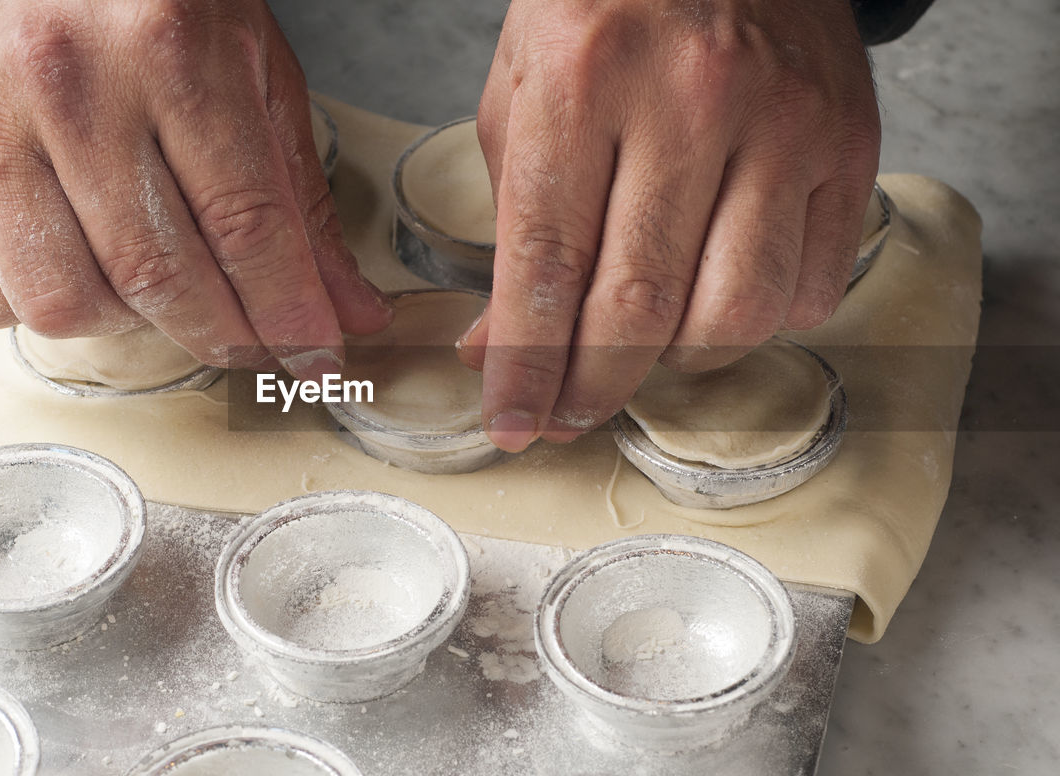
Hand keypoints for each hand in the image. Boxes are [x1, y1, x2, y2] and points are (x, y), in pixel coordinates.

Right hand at [0, 0, 391, 375]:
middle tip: (252, 344)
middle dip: (223, 336)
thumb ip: (299, 199)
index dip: (288, 312)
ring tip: (156, 288)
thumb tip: (348, 311)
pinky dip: (42, 309)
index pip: (246, 224)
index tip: (314, 358)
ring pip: (63, 302)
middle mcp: (69, 87)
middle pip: (158, 277)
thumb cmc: (149, 3)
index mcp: (170, 51)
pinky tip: (78, 267)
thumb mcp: (252, 73)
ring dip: (128, 325)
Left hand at [459, 0, 879, 450]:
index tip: (512, 424)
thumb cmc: (604, 9)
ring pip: (733, 313)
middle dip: (592, 388)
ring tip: (639, 354)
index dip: (526, 365)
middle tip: (566, 416)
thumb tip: (498, 347)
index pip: (548, 262)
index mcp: (585, 79)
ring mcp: (781, 122)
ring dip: (675, 365)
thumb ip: (511, 222)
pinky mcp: (847, 141)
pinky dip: (758, 322)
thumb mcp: (523, 93)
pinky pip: (808, 286)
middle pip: (639, 306)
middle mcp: (689, 100)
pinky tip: (714, 295)